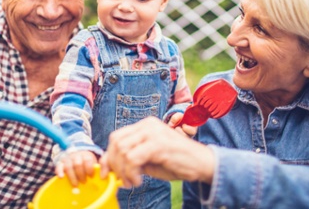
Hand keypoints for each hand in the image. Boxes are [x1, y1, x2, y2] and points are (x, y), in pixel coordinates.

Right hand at [55, 150, 97, 186]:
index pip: (87, 160)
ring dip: (72, 176)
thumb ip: (97, 167)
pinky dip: (59, 171)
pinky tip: (61, 177)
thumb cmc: (87, 163)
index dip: (89, 168)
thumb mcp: (93, 162)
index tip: (91, 176)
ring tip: (76, 185)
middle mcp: (76, 156)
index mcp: (85, 155)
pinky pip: (58, 166)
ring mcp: (67, 159)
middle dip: (81, 174)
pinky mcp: (60, 163)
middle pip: (77, 164)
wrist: (77, 154)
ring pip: (68, 166)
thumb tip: (102, 175)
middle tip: (84, 182)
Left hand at [99, 116, 214, 187]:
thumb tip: (107, 166)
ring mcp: (153, 133)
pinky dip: (131, 173)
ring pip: (123, 150)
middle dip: (114, 164)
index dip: (109, 155)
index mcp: (145, 125)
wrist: (202, 164)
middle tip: (121, 180)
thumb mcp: (148, 160)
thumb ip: (129, 159)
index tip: (106, 173)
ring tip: (132, 182)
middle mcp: (147, 125)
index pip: (117, 136)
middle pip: (116, 142)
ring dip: (123, 171)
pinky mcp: (158, 144)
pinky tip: (139, 181)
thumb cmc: (176, 162)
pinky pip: (133, 158)